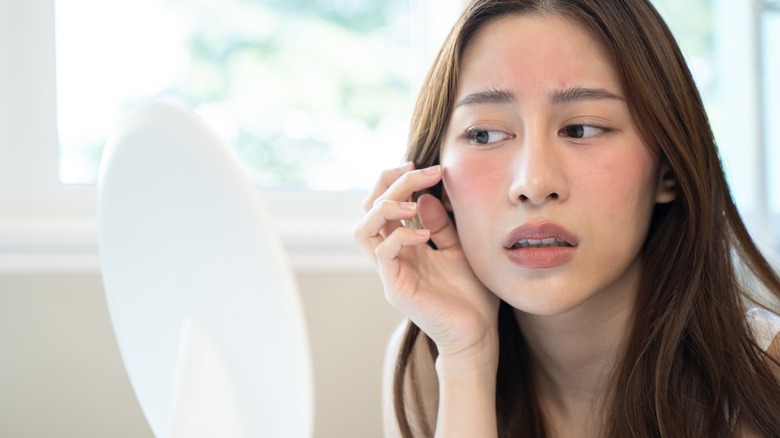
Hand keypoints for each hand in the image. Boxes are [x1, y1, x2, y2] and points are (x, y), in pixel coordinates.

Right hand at [353, 163, 499, 360]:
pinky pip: (383, 254)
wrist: (478, 334)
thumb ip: (442, 224)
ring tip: (411, 203)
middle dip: (390, 183)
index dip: (398, 180)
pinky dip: (401, 236)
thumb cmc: (471, 294)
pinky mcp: (395, 288)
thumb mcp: (459, 248)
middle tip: (420, 170)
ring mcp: (390, 272)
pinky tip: (426, 235)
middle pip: (369, 209)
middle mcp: (391, 256)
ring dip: (385, 207)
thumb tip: (425, 196)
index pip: (384, 203)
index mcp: (404, 245)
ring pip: (363, 229)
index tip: (427, 167)